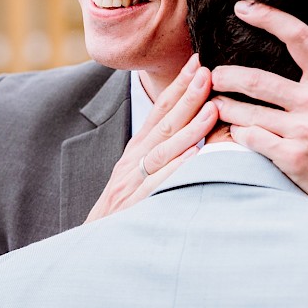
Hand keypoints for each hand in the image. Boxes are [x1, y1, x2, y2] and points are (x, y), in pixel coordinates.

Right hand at [85, 54, 217, 222]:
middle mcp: (133, 161)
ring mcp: (132, 183)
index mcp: (136, 150)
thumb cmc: (124, 208)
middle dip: (187, 96)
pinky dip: (176, 170)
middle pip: (163, 123)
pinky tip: (195, 157)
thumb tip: (194, 128)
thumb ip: (162, 151)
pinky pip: (158, 186)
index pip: (158, 111)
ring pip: (163, 151)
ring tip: (211, 110)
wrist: (96, 245)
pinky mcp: (136, 207)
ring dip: (188, 128)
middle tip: (208, 72)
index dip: (177, 85)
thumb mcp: (138, 173)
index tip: (197, 63)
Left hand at [210, 1, 307, 231]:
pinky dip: (236, 137)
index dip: (268, 17)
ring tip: (211, 105)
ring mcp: (303, 132)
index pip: (299, 37)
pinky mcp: (293, 159)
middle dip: (228, 75)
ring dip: (224, 108)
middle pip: (258, 79)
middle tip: (210, 74)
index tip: (242, 7)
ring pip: (248, 112)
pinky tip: (229, 135)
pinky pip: (251, 140)